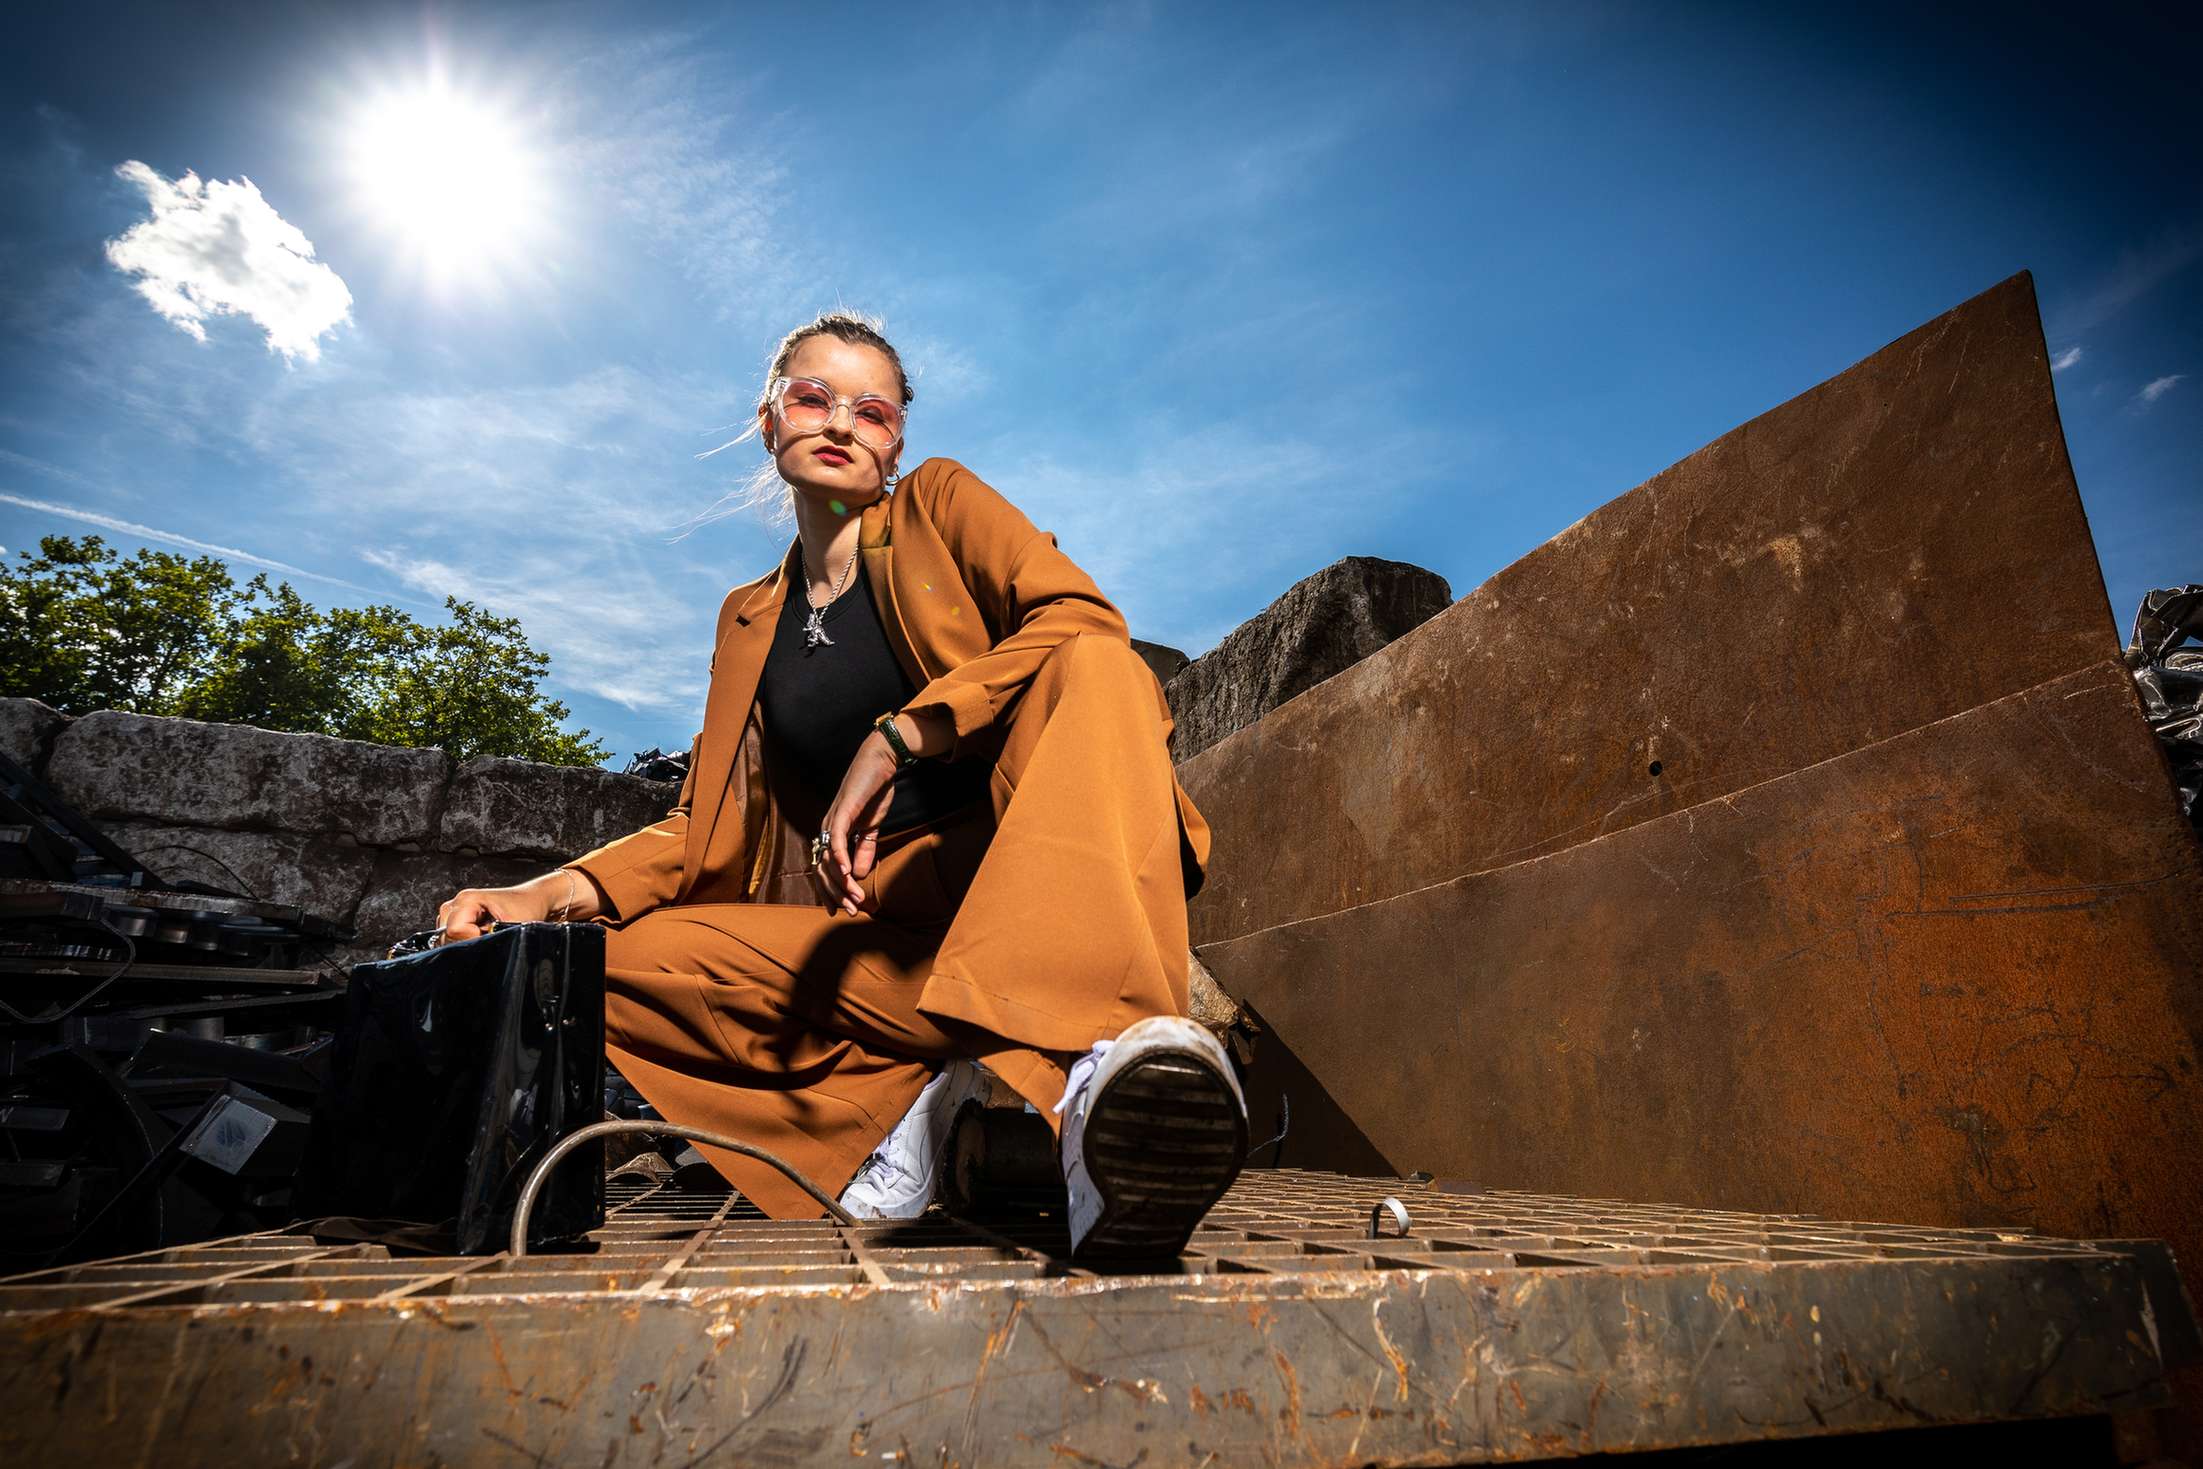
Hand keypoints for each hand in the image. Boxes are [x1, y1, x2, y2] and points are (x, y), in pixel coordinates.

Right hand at [435, 880, 555, 942]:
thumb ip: (493, 940)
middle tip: (490, 934)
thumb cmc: (528, 907)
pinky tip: (482, 935)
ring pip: (447, 938)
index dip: (472, 939)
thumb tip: (479, 953)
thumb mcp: (514, 925)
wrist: (535, 899)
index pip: (453, 930)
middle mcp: (458, 903)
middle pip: (446, 935)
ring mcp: (456, 911)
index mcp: (467, 899)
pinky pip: (452, 938)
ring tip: (487, 932)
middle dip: (467, 942)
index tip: (490, 935)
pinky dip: (466, 941)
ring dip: (467, 942)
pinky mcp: (459, 919)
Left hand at [818, 732, 900, 914]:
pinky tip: (847, 873)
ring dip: (842, 882)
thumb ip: (864, 850)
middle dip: (838, 893)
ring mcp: (832, 819)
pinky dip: (840, 856)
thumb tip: (856, 874)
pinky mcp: (842, 810)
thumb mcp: (871, 828)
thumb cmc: (874, 791)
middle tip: (853, 911)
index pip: (826, 868)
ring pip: (830, 858)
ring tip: (855, 899)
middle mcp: (826, 828)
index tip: (843, 910)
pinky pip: (837, 837)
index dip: (831, 891)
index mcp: (833, 832)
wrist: (880, 762)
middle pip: (824, 868)